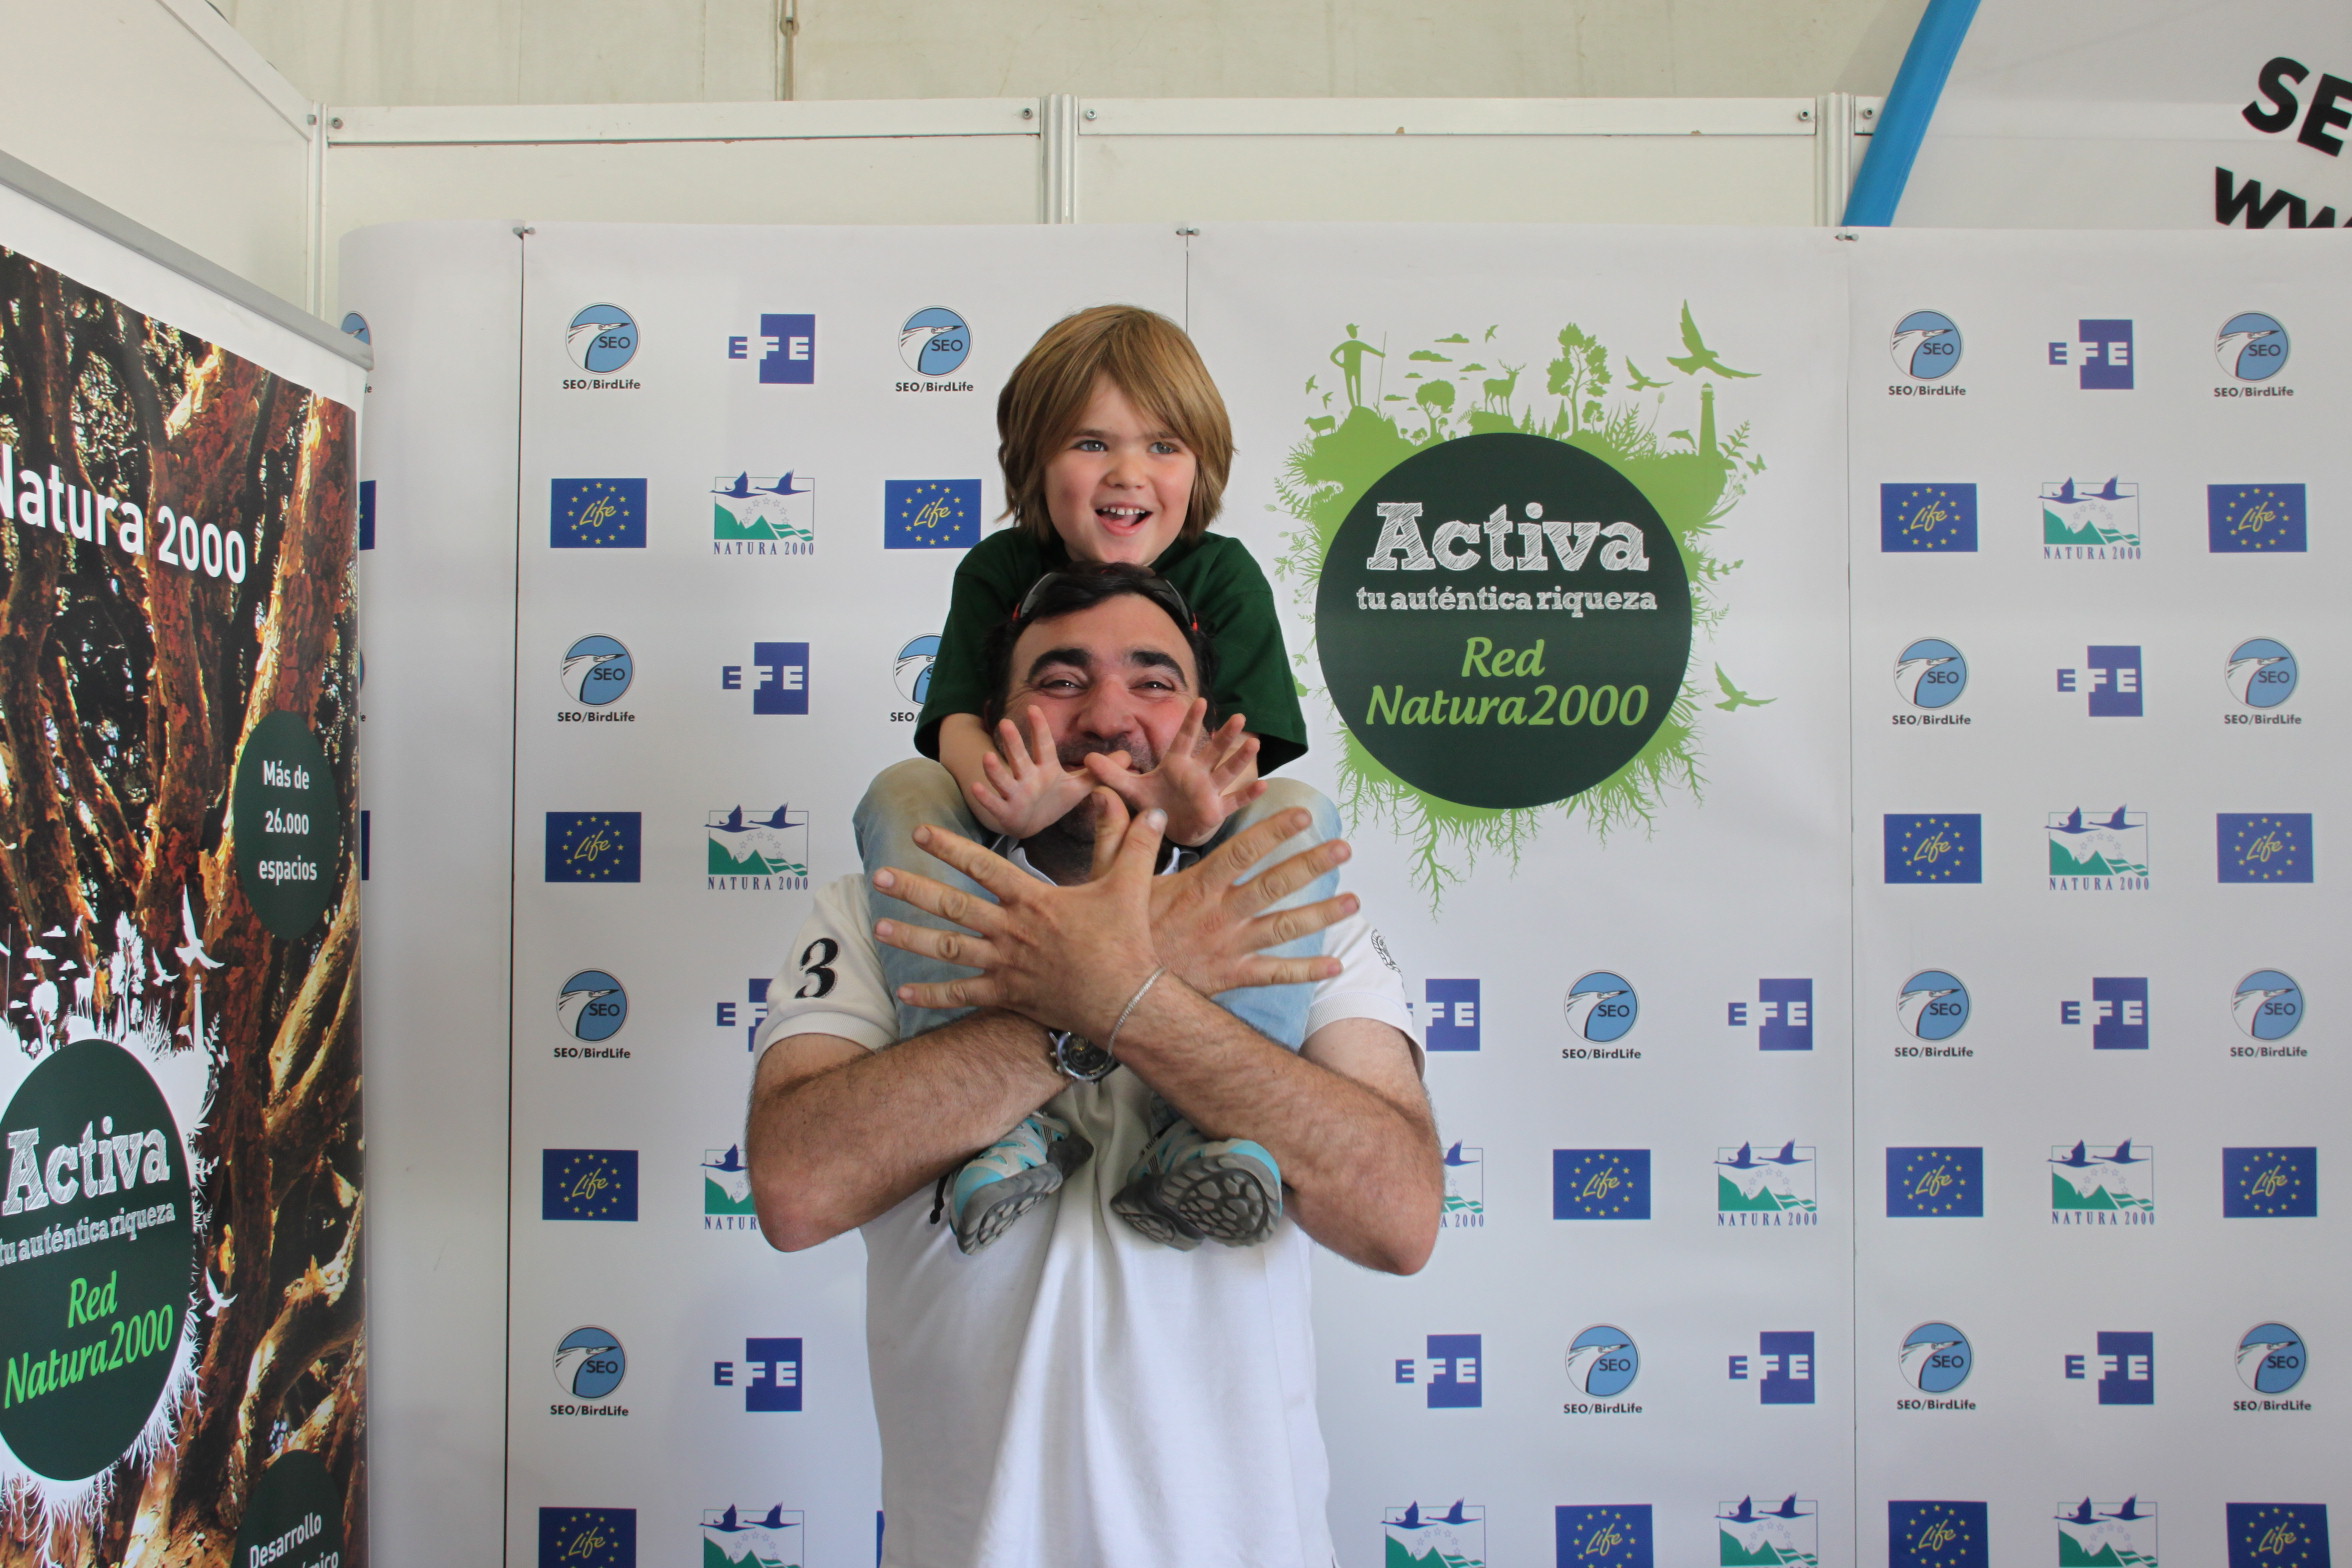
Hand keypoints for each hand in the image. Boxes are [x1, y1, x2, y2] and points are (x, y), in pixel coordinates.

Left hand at [871, 792, 1167, 1035]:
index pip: (982, 866)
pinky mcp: (1007, 996)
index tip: (920, 832)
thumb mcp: (1130, 886)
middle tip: (879, 875)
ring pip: (948, 949)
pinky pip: (962, 995)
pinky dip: (932, 994)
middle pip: (952, 905)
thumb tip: (1155, 809)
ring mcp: (1005, 965)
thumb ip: (1135, 844)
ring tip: (877, 926)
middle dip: (912, 888)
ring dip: (911, 937)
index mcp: (1032, 900)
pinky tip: (904, 992)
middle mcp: (1011, 930)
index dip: (949, 847)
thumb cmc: (1127, 942)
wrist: (1126, 1001)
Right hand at [966, 707, 1094, 838]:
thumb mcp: (1078, 786)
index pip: (1043, 745)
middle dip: (1013, 742)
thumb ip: (1098, 772)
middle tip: (1005, 723)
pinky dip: (985, 797)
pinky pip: (994, 804)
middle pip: (1019, 756)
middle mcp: (1026, 776)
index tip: (1033, 707)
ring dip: (994, 769)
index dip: (1038, 728)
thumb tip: (1127, 758)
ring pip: (1003, 778)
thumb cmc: (1053, 800)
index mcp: (1044, 768)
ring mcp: (1014, 793)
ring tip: (987, 757)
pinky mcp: (1005, 811)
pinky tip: (977, 788)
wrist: (1031, 823)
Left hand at [1081, 700, 1265, 846]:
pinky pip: (1234, 801)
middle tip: (1239, 717)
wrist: (1168, 829)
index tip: (1201, 701)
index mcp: (1176, 764)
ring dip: (1240, 758)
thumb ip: (1112, 774)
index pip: (1184, 738)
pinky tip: (1263, 785)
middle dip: (1225, 736)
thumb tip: (1087, 760)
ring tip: (1254, 743)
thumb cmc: (1153, 803)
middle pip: (1212, 751)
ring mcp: (1209, 790)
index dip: (1191, 721)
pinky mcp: (1216, 810)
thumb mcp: (1131, 789)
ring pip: (1227, 771)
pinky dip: (1247, 795)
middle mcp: (1196, 773)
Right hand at [1093, 792, 1352, 997]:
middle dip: (1310, 865)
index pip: (1241, 851)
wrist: (1114, 993)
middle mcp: (1219, 914)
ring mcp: (1229, 947)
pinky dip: (1305, 971)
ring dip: (1321, 914)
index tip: (1303, 814)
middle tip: (1343, 848)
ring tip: (1354, 901)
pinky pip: (1274, 974)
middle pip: (1273, 885)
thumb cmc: (1113, 934)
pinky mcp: (1231, 977)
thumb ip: (1118, 836)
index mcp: (1195, 887)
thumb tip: (1108, 796)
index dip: (1274, 831)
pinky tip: (1335, 965)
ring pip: (1283, 927)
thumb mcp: (1108, 880)